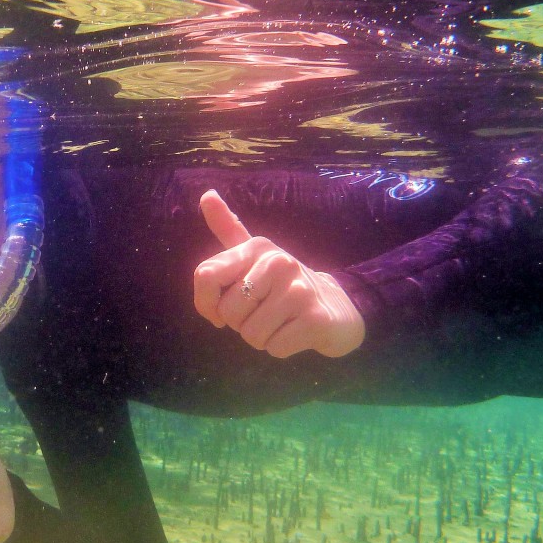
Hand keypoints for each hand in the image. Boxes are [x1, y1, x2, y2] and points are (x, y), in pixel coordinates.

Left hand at [193, 189, 363, 357]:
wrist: (338, 308)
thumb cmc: (284, 286)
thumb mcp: (255, 257)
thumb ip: (228, 228)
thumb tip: (206, 194)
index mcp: (256, 247)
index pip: (205, 275)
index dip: (206, 303)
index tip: (219, 311)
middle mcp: (278, 262)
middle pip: (228, 312)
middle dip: (241, 323)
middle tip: (264, 313)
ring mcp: (299, 290)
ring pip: (250, 334)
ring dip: (261, 338)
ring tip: (280, 323)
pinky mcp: (315, 319)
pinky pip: (274, 347)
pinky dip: (279, 348)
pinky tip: (295, 333)